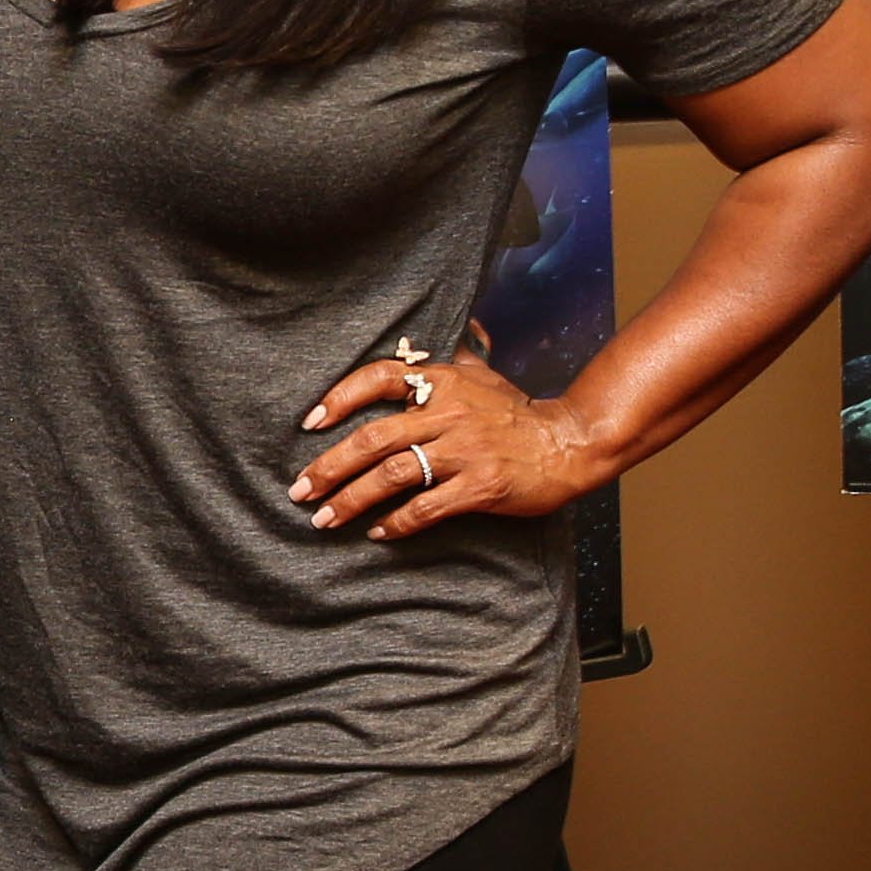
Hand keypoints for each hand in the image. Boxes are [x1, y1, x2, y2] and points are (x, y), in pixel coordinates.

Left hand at [288, 347, 601, 539]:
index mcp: (443, 382)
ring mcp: (464, 451)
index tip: (309, 423)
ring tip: (325, 519)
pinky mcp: (481, 486)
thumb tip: (427, 337)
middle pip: (373, 438)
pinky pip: (426, 507)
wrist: (570, 443)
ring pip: (392, 475)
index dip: (339, 398)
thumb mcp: (483, 375)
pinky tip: (377, 533)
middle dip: (329, 467)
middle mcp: (448, 413)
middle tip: (300, 491)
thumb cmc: (519, 413)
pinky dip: (397, 523)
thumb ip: (450, 358)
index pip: (380, 378)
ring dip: (352, 500)